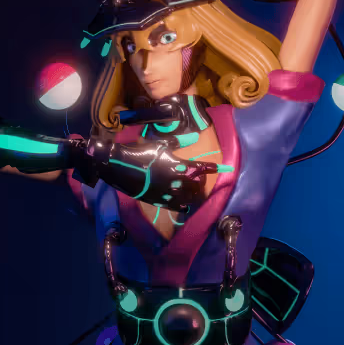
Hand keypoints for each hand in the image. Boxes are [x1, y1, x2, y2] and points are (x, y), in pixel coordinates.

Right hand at [87, 137, 219, 210]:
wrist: (120, 165)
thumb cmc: (141, 151)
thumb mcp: (160, 143)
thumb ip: (178, 141)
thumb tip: (193, 137)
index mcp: (177, 163)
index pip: (200, 167)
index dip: (212, 168)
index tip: (223, 168)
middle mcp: (175, 179)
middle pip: (196, 185)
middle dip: (201, 184)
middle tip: (202, 182)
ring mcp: (166, 191)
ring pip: (187, 198)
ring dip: (192, 196)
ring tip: (195, 196)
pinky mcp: (157, 200)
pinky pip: (174, 206)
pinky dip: (182, 206)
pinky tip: (185, 207)